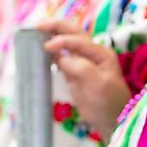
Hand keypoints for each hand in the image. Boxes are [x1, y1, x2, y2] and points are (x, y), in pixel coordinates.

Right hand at [38, 19, 131, 139]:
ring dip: (52, 35)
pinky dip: (51, 50)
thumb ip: (82, 68)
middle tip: (37, 26)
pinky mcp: (74, 71)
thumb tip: (62, 57)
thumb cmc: (108, 102)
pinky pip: (61, 56)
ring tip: (35, 33)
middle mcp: (91, 53)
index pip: (78, 41)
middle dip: (56, 27)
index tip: (46, 46)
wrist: (111, 121)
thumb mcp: (99, 86)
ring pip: (66, 42)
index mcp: (101, 53)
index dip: (62, 40)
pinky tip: (40, 49)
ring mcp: (82, 61)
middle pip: (73, 33)